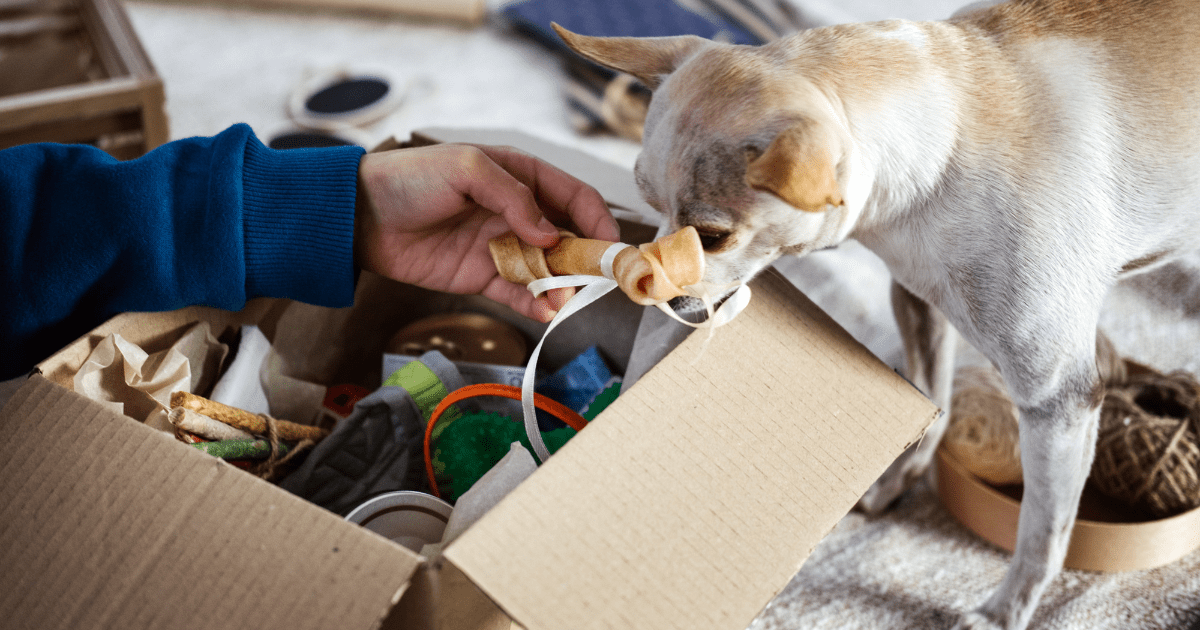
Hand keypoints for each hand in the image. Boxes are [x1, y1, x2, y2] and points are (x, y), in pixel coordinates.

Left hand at [355, 143, 619, 321]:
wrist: (360, 215)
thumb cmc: (411, 178)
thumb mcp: (467, 168)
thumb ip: (514, 196)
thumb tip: (550, 233)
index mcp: (520, 176)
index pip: (574, 196)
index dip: (597, 218)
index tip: (610, 243)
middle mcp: (517, 212)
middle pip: (568, 236)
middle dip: (586, 258)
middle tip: (597, 279)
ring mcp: (501, 246)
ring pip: (547, 269)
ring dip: (562, 285)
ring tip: (565, 299)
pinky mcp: (482, 277)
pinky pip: (519, 293)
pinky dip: (536, 304)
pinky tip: (546, 311)